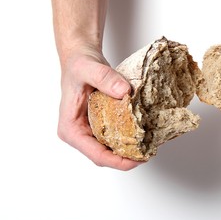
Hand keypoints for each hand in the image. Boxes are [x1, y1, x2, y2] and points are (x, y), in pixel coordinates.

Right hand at [57, 46, 141, 169]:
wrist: (82, 58)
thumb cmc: (79, 64)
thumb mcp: (89, 68)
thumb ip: (105, 78)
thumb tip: (124, 92)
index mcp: (71, 129)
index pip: (95, 155)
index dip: (118, 161)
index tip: (138, 159)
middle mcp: (80, 134)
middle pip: (105, 156)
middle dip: (127, 159)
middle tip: (149, 153)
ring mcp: (90, 131)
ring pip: (111, 150)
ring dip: (130, 150)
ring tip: (149, 147)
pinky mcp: (101, 125)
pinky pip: (116, 137)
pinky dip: (129, 139)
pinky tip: (143, 135)